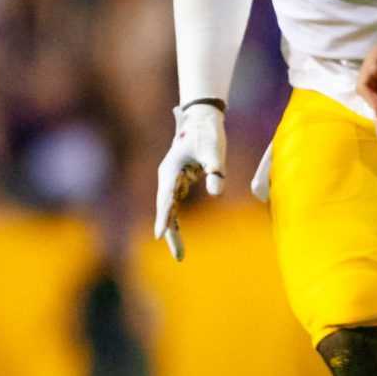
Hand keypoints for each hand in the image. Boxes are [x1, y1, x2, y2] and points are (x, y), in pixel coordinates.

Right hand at [151, 101, 225, 259]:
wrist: (202, 118)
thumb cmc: (208, 132)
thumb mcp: (214, 151)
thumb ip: (215, 171)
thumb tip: (217, 192)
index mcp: (171, 171)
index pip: (166, 199)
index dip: (164, 218)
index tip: (159, 235)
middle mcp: (167, 177)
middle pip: (166, 209)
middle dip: (171, 232)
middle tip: (179, 257)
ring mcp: (172, 179)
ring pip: (170, 209)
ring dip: (173, 230)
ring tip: (179, 254)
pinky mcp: (180, 180)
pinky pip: (176, 204)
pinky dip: (176, 219)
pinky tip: (178, 236)